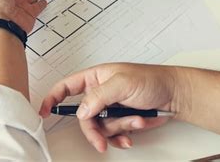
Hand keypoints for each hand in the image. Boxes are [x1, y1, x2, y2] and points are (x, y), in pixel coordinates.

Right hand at [40, 63, 177, 151]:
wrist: (175, 95)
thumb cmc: (151, 79)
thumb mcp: (122, 83)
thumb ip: (98, 97)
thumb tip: (81, 111)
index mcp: (94, 78)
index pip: (66, 87)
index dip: (52, 98)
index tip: (44, 111)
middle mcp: (99, 94)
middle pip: (83, 117)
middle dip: (94, 130)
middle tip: (101, 139)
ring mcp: (109, 108)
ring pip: (99, 128)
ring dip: (117, 129)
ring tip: (134, 121)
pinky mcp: (120, 121)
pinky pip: (112, 134)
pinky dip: (123, 136)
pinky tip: (134, 130)